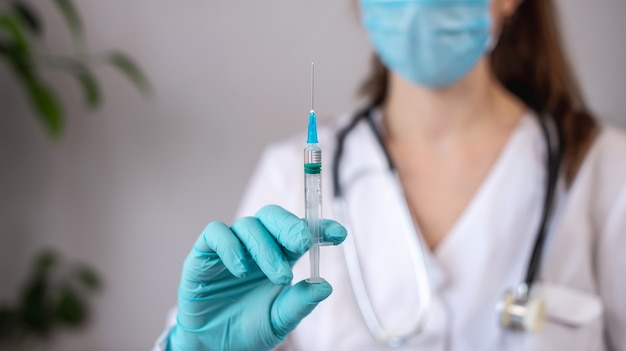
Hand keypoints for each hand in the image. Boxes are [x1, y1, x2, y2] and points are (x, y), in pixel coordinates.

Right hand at [168, 205, 346, 350]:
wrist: (215, 346)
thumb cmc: (249, 329)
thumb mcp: (279, 320)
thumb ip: (299, 303)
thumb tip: (324, 286)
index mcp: (280, 256)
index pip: (300, 232)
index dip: (320, 227)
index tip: (339, 234)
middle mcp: (256, 246)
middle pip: (272, 216)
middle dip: (290, 226)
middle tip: (303, 243)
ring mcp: (231, 247)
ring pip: (249, 225)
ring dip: (265, 248)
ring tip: (279, 277)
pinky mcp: (204, 254)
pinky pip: (216, 233)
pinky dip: (230, 246)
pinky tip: (241, 270)